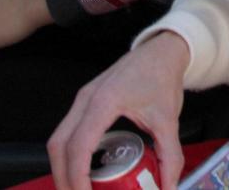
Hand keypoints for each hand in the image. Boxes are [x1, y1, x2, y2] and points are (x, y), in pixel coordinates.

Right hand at [48, 31, 189, 189]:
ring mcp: (83, 99)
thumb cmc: (161, 76)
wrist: (162, 51)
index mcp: (105, 101)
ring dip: (62, 167)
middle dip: (63, 177)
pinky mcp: (85, 101)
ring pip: (58, 139)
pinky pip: (66, 131)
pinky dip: (68, 154)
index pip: (79, 146)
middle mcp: (86, 99)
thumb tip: (169, 185)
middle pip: (58, 146)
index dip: (77, 176)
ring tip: (77, 188)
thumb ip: (170, 155)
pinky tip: (81, 170)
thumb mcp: (169, 119)